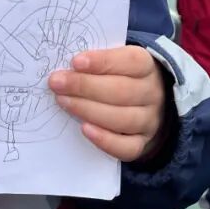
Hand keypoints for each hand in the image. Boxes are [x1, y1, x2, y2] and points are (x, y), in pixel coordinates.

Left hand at [49, 46, 167, 162]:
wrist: (144, 105)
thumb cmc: (120, 76)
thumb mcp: (116, 62)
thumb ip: (96, 63)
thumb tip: (66, 68)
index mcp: (147, 66)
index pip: (131, 61)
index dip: (102, 61)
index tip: (75, 62)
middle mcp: (152, 93)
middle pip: (121, 91)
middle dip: (84, 86)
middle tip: (57, 83)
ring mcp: (149, 120)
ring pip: (123, 118)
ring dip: (88, 110)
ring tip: (63, 101)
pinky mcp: (142, 143)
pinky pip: (127, 147)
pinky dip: (105, 140)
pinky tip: (84, 129)